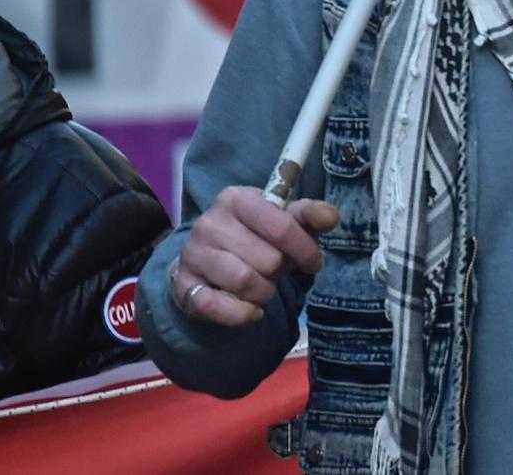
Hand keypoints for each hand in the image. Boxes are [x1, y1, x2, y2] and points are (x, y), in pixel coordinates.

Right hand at [168, 187, 336, 327]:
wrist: (211, 263)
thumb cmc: (257, 238)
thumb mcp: (286, 221)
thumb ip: (310, 215)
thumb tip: (330, 216)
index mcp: (237, 198)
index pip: (281, 226)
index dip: (305, 249)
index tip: (314, 262)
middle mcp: (209, 223)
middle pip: (266, 258)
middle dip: (280, 271)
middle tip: (277, 272)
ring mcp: (192, 254)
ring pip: (243, 281)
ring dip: (263, 292)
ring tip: (263, 288)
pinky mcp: (182, 286)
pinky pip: (214, 306)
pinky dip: (241, 314)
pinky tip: (251, 310)